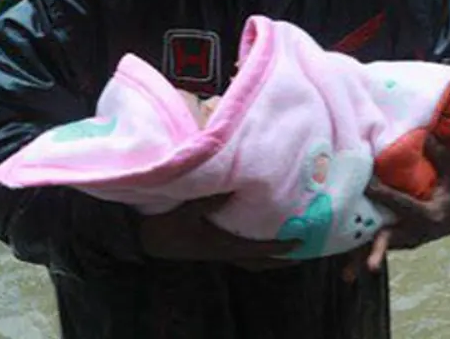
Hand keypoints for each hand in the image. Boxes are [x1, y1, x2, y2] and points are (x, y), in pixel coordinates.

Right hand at [139, 194, 299, 268]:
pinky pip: (239, 256)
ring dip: (268, 259)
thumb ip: (209, 200)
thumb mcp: (186, 211)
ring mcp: (217, 253)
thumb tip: (234, 188)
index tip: (301, 242)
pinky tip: (253, 243)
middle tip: (301, 253)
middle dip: (281, 260)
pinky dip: (253, 254)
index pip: (260, 250)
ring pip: (250, 261)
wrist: (147, 241)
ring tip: (283, 252)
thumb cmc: (166, 227)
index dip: (282, 248)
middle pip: (260, 262)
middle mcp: (224, 252)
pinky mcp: (210, 250)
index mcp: (223, 245)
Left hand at [357, 135, 449, 273]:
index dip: (384, 194)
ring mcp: (405, 239)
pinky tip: (345, 270)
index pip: (403, 205)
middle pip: (391, 238)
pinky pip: (375, 245)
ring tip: (347, 275)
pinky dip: (359, 254)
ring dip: (362, 258)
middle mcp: (416, 232)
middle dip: (378, 250)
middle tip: (369, 266)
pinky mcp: (396, 240)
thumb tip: (425, 136)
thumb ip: (442, 156)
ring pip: (379, 246)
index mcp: (430, 216)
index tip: (365, 185)